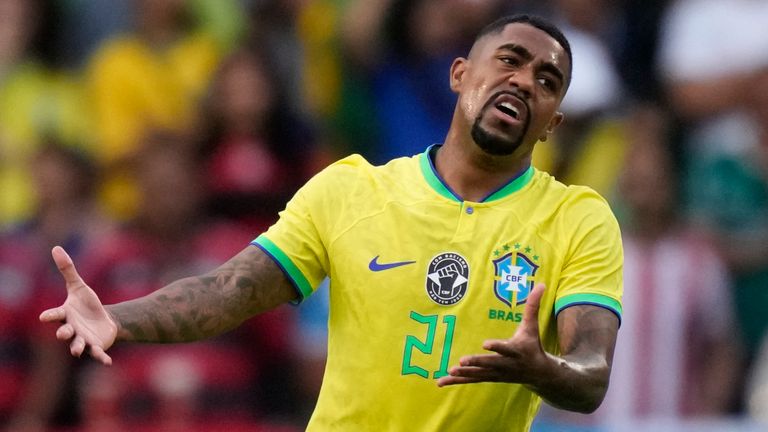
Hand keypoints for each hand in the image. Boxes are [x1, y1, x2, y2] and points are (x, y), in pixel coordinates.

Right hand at [39, 246, 116, 364]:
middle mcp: (72, 330)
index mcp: (66, 315)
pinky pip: (97, 354)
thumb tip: (56, 248)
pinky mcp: (96, 347)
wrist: (103, 320)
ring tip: (77, 350)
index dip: (50, 315)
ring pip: (77, 346)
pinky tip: (108, 362)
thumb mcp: (79, 286)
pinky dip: (101, 358)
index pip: (56, 315)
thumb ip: (68, 270)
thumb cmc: (87, 304)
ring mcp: (83, 340)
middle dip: (63, 333)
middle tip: (63, 333)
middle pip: (65, 333)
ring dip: (77, 348)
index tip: (44, 316)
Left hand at [437, 282, 548, 386]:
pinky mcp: (489, 378)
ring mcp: (497, 373)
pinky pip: (472, 380)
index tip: (485, 343)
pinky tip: (441, 381)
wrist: (538, 374)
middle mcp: (506, 364)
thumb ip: (533, 306)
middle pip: (490, 364)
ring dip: (464, 374)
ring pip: (479, 374)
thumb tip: (541, 285)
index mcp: (516, 350)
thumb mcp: (532, 326)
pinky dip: (457, 381)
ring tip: (450, 371)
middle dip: (477, 362)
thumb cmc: (532, 345)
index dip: (497, 346)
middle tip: (462, 361)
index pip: (506, 348)